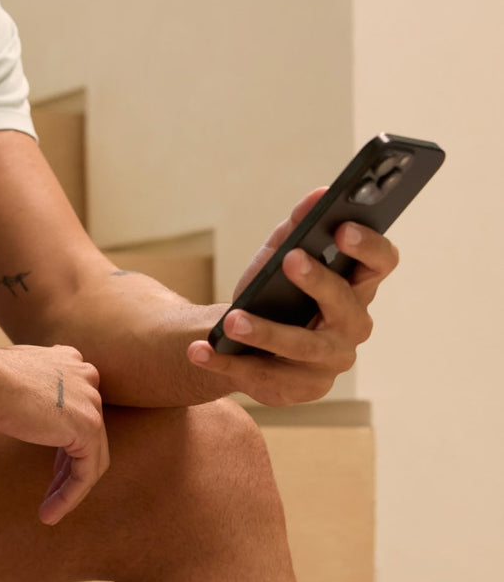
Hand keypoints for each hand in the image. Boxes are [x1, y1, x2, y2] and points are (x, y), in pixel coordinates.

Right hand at [0, 344, 108, 524]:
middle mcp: (88, 377)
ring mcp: (91, 401)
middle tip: (50, 494)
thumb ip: (34, 389)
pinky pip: (85, 473)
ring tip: (48, 513)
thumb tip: (29, 409)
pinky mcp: (88, 426)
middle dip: (68, 469)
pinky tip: (49, 513)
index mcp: (71, 361)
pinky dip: (69, 497)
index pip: (77, 411)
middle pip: (87, 436)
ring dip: (69, 490)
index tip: (51, 468)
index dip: (65, 444)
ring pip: (91, 458)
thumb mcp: (14, 379)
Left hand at [185, 188, 398, 404]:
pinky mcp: (299, 388)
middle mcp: (352, 326)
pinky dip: (227, 362)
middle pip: (346, 306)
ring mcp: (329, 361)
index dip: (369, 246)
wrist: (248, 341)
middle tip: (290, 259)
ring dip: (267, 333)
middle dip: (319, 282)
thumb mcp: (282, 255)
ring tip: (232, 320)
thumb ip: (299, 226)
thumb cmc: (277, 290)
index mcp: (356, 287)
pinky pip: (264, 377)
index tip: (343, 228)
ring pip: (304, 348)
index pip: (381, 263)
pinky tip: (200, 351)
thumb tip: (319, 193)